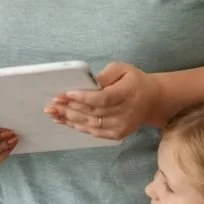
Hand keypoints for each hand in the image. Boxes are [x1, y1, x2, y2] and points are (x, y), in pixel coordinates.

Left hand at [45, 62, 162, 140]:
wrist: (151, 100)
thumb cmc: (133, 81)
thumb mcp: (123, 69)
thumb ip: (106, 75)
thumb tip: (89, 83)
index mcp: (128, 93)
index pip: (103, 98)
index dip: (84, 97)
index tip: (67, 94)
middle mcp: (126, 112)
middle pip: (93, 112)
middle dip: (70, 107)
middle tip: (52, 103)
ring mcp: (121, 126)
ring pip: (90, 124)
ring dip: (69, 118)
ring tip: (52, 112)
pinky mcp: (117, 134)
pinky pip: (93, 132)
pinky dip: (77, 126)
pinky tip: (63, 121)